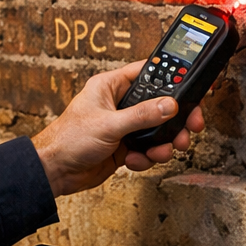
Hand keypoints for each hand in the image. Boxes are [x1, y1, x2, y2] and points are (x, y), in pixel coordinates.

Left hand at [32, 60, 205, 196]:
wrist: (55, 172)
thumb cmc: (68, 140)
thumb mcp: (109, 125)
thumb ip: (142, 116)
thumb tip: (169, 106)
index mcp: (110, 87)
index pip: (146, 73)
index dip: (170, 78)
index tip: (190, 87)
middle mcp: (118, 104)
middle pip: (158, 104)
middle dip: (174, 119)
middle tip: (190, 127)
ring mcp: (123, 126)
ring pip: (157, 130)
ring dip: (163, 142)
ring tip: (162, 151)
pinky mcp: (124, 147)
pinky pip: (148, 148)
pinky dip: (148, 157)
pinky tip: (136, 161)